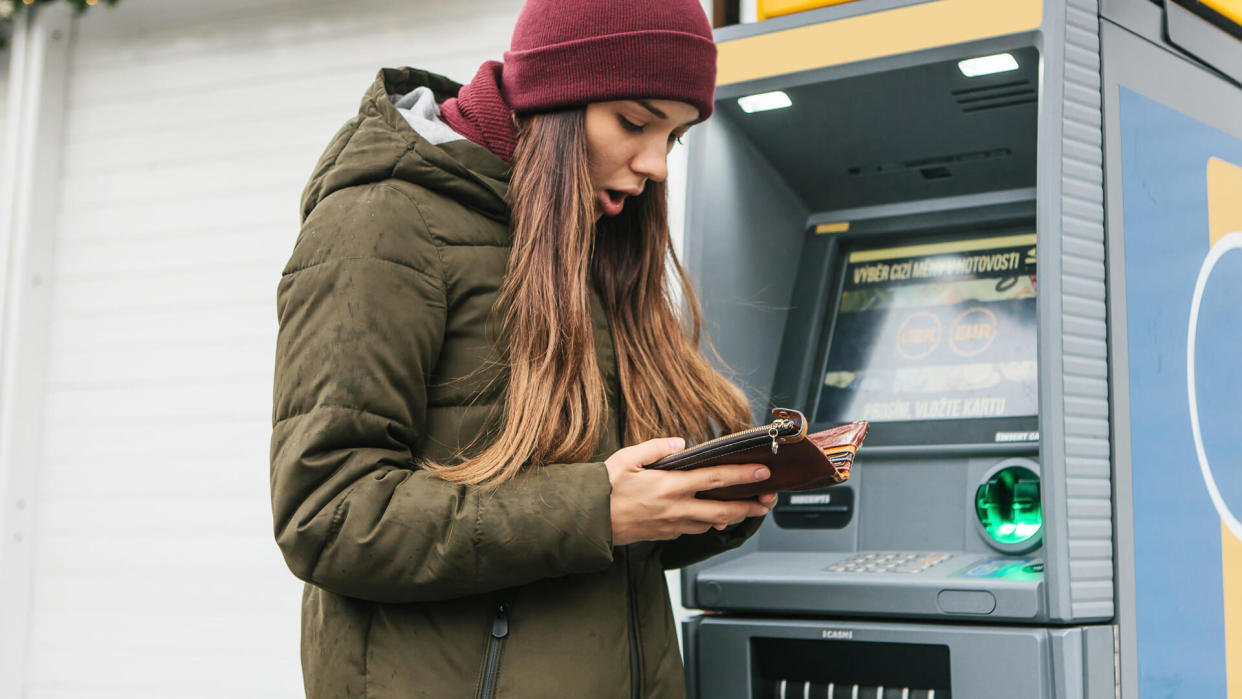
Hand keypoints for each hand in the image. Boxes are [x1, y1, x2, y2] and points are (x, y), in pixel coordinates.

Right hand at [604, 437, 776, 546]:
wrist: (586, 521)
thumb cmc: (603, 488)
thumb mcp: (626, 458)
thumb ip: (655, 448)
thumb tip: (679, 443)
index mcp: (669, 486)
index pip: (715, 479)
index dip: (742, 475)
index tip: (762, 471)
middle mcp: (674, 508)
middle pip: (722, 510)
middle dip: (749, 506)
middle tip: (768, 502)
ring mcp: (671, 524)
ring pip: (710, 523)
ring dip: (731, 517)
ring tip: (748, 509)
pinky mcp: (664, 534)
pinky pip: (693, 529)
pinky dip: (708, 524)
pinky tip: (714, 519)